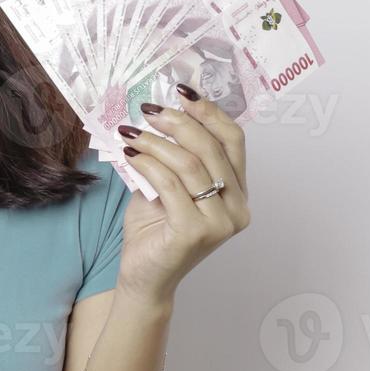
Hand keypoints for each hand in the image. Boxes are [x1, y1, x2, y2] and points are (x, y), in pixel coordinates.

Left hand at [114, 83, 250, 298]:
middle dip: (179, 122)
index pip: (234, 141)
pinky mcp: (195, 232)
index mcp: (238, 192)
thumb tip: (158, 114)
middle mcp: (237, 207)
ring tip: (131, 133)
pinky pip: (170, 184)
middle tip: (149, 110)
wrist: (144, 278)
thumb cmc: (155, 231)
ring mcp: (220, 222)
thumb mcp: (166, 186)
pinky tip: (131, 155)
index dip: (210, 112)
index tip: (183, 92)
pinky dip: (148, 164)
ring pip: (190, 164)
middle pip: (212, 148)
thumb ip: (173, 157)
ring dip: (156, 142)